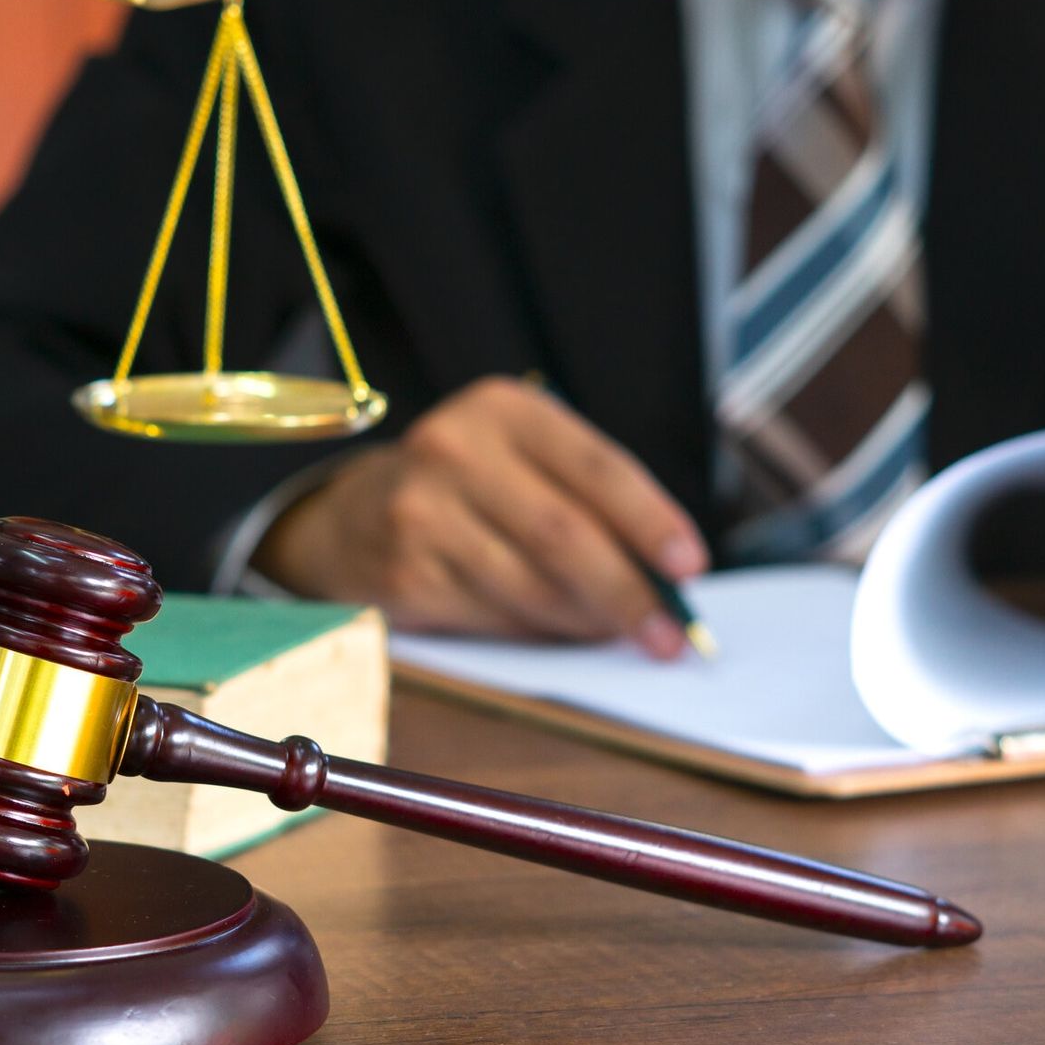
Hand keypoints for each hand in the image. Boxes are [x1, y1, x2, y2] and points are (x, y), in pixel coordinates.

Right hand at [252, 376, 708, 656]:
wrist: (355, 514)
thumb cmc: (470, 485)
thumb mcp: (521, 456)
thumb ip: (588, 498)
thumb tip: (664, 577)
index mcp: (502, 409)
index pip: (595, 467)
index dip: (650, 520)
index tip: (689, 566)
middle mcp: (453, 451)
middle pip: (564, 535)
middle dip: (629, 592)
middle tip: (670, 633)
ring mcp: (420, 514)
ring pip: (532, 586)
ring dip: (590, 621)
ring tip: (627, 634)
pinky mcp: (404, 575)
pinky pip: (496, 619)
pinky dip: (541, 635)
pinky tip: (563, 634)